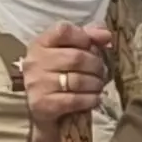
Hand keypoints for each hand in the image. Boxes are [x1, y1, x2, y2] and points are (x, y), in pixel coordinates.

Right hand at [21, 21, 116, 139]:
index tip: (92, 47)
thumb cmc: (60, 75)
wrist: (43, 110)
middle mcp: (34, 62)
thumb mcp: (70, 51)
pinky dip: (90, 99)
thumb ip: (88, 37)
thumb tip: (106, 36)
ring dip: (96, 84)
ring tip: (98, 86)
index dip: (84, 37)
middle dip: (96, 66)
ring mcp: (36, 84)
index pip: (63, 31)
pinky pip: (75, 100)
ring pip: (78, 80)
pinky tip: (93, 99)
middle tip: (101, 73)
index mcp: (40, 44)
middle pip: (76, 57)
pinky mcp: (42, 105)